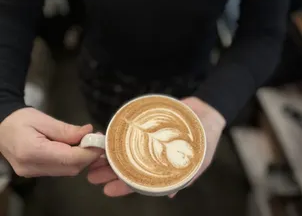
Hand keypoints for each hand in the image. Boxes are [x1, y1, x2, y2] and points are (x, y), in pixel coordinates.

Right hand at [0, 108, 102, 176]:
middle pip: (70, 168)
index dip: (89, 152)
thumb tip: (89, 132)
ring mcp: (33, 173)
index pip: (69, 158)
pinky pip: (60, 170)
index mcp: (33, 152)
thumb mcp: (44, 119)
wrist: (0, 127)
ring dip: (82, 158)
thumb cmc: (21, 119)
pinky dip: (72, 160)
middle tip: (97, 140)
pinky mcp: (35, 173)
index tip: (101, 141)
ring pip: (67, 171)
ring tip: (89, 142)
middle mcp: (32, 167)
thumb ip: (67, 129)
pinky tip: (76, 148)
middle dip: (88, 156)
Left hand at [87, 97, 225, 196]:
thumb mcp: (201, 159)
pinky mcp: (148, 124)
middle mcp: (154, 154)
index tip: (107, 189)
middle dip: (110, 170)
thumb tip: (169, 194)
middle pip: (129, 164)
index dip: (124, 186)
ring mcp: (150, 139)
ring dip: (111, 153)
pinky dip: (119, 134)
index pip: (141, 180)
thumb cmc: (206, 137)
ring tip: (95, 156)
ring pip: (126, 148)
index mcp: (163, 167)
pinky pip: (132, 130)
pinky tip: (108, 137)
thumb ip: (186, 175)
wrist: (208, 109)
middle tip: (92, 174)